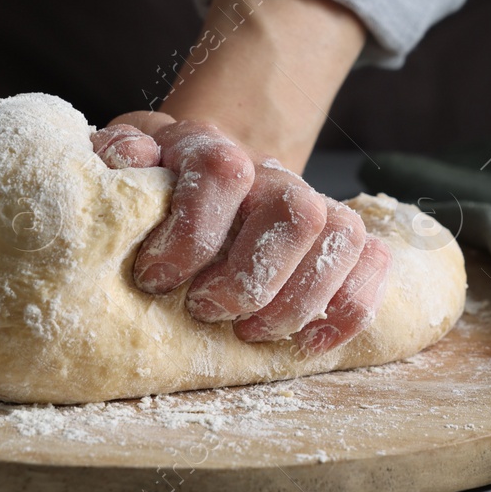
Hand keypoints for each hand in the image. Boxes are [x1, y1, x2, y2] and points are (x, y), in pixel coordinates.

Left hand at [91, 112, 390, 353]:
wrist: (189, 177)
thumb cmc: (148, 189)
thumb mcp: (118, 167)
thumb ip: (117, 157)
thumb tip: (133, 158)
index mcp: (209, 148)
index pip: (222, 170)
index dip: (192, 232)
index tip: (156, 276)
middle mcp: (268, 172)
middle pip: (294, 210)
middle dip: (250, 278)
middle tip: (206, 310)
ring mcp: (310, 202)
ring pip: (341, 235)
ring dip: (298, 300)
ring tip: (250, 334)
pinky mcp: (337, 238)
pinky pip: (373, 261)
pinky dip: (349, 308)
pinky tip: (305, 343)